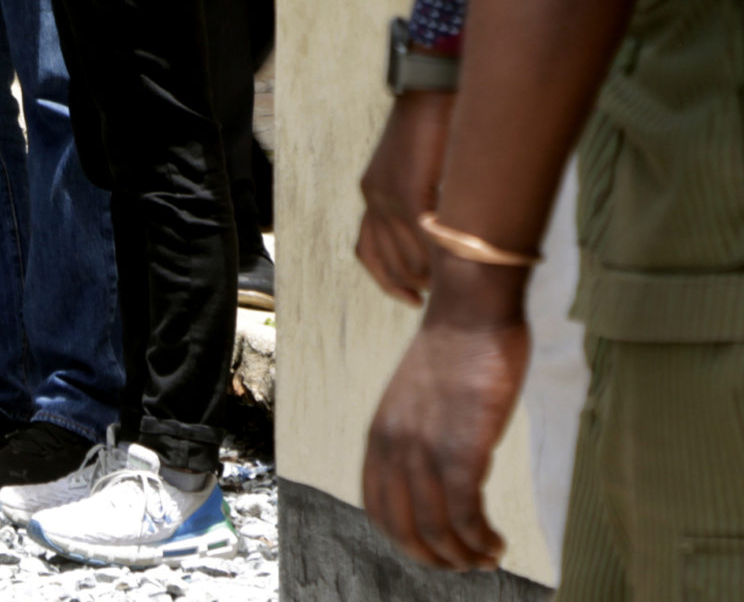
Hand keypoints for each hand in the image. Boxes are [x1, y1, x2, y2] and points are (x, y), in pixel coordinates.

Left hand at [357, 90, 455, 305]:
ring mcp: (386, 195)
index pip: (370, 252)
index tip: (413, 298)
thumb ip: (430, 202)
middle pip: (390, 261)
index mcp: (373, 193)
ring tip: (457, 288)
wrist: (434, 87)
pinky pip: (422, 240)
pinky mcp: (406, 191)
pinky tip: (459, 269)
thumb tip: (451, 238)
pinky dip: (440, 259)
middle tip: (446, 296)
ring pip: (407, 257)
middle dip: (416, 284)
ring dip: (432, 277)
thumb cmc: (441, 126)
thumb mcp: (426, 170)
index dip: (389, 280)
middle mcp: (373, 198)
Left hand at [363, 263, 527, 572]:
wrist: (472, 312)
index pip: (377, 506)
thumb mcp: (420, 400)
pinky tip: (497, 543)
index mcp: (379, 434)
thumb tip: (434, 473)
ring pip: (435, 528)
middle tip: (466, 564)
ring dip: (463, 554)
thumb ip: (417, 435)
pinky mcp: (462, 448)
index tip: (436, 550)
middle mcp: (393, 445)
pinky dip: (480, 539)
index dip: (405, 538)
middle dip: (434, 556)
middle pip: (402, 526)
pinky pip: (464, 515)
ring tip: (488, 557)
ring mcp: (425, 448)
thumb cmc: (457, 353)